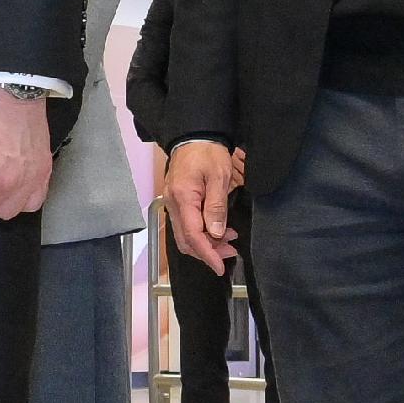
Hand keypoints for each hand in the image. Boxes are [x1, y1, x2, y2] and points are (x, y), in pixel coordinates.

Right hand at [162, 139, 242, 273]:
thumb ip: (217, 206)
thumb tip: (217, 232)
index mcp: (183, 198)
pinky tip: (218, 230)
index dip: (207, 254)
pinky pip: (186, 225)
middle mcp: (173, 204)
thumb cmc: (207, 152)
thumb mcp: (219, 177)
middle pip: (186, 240)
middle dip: (208, 252)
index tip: (220, 266)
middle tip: (231, 252)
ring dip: (206, 244)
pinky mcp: (177, 202)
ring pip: (185, 235)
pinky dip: (201, 234)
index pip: (193, 235)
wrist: (194, 136)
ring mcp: (172, 204)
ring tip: (229, 241)